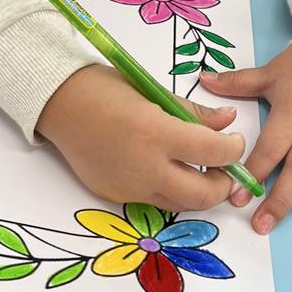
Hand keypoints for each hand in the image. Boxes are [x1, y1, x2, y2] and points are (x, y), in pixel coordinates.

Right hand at [36, 64, 245, 211]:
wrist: (56, 102)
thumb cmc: (104, 88)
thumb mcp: (152, 91)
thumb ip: (192, 112)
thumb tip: (227, 120)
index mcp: (156, 133)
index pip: (213, 152)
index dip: (233, 148)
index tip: (234, 140)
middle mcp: (145, 167)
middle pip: (202, 195)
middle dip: (223, 184)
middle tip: (226, 167)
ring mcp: (129, 187)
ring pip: (179, 203)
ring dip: (197, 191)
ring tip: (198, 169)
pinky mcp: (114, 195)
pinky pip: (152, 199)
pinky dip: (167, 188)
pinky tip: (163, 168)